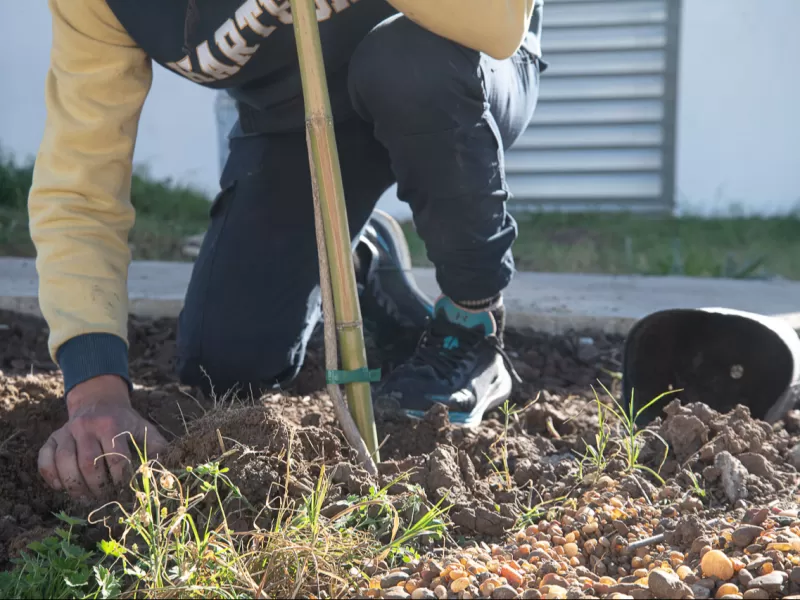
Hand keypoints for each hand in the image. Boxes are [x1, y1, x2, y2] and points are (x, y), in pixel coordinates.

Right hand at [38, 375, 168, 500]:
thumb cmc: (125, 422)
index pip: (115, 458)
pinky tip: (62, 488)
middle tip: (104, 498)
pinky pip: (45, 460)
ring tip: (86, 499)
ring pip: (64, 463)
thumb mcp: (144, 429)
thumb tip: (168, 473)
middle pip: (88, 463)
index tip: (124, 491)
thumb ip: (156, 448)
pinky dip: (50, 477)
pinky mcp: (52, 438)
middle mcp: (86, 426)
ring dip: (75, 486)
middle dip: (97, 487)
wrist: (99, 402)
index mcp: (112, 424)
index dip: (120, 479)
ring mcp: (66, 431)